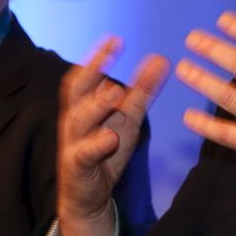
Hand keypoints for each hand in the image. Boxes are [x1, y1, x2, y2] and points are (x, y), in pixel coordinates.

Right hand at [56, 37, 168, 235]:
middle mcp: (75, 120)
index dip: (99, 57)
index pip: (86, 75)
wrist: (89, 196)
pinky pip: (84, 153)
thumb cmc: (105, 149)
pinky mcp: (77, 166)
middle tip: (111, 54)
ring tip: (114, 92)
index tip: (115, 39)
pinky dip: (97, 144)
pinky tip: (111, 138)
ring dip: (96, 105)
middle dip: (93, 71)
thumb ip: (142, 90)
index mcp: (85, 104)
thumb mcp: (128, 118)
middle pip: (77, 91)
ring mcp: (73, 142)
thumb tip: (161, 59)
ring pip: (79, 120)